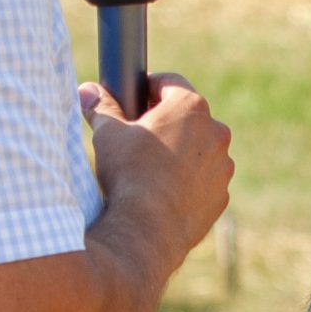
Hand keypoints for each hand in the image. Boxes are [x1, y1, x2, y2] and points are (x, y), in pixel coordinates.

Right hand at [81, 73, 233, 266]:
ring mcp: (223, 166)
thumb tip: (87, 90)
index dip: (149, 87)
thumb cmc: (129, 174)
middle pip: (188, 117)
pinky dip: (189, 181)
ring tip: (151, 168)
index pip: (170, 82)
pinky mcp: (222, 195)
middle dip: (166, 122)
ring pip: (200, 150)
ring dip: (181, 152)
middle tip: (139, 135)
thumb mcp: (108, 134)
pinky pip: (204, 180)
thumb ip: (101, 107)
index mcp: (191, 108)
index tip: (135, 97)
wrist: (147, 229)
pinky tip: (164, 192)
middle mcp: (216, 133)